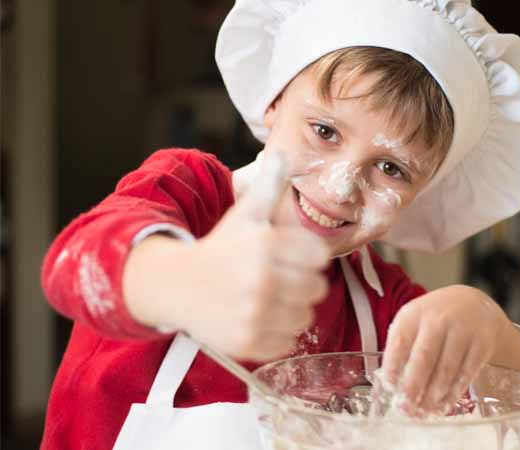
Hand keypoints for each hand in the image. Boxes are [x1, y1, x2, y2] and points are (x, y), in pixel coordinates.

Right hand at [125, 151, 329, 361]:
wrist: (176, 285)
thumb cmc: (219, 246)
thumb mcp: (244, 214)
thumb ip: (269, 185)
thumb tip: (283, 152)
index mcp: (264, 244)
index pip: (320, 255)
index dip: (308, 256)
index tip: (292, 257)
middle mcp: (260, 279)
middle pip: (318, 288)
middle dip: (303, 283)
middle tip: (281, 280)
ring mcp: (253, 313)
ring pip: (306, 316)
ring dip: (294, 309)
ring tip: (272, 300)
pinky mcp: (247, 342)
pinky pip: (288, 342)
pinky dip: (279, 333)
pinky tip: (261, 318)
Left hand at [382, 285, 510, 411]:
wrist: (473, 304)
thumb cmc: (434, 319)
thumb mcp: (413, 321)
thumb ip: (400, 348)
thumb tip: (387, 386)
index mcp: (414, 314)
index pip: (400, 341)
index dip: (393, 367)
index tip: (390, 388)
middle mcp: (437, 320)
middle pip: (424, 358)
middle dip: (413, 387)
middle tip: (406, 408)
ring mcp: (461, 332)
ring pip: (446, 369)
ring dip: (434, 395)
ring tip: (424, 411)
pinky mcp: (481, 344)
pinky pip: (466, 374)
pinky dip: (454, 393)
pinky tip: (444, 404)